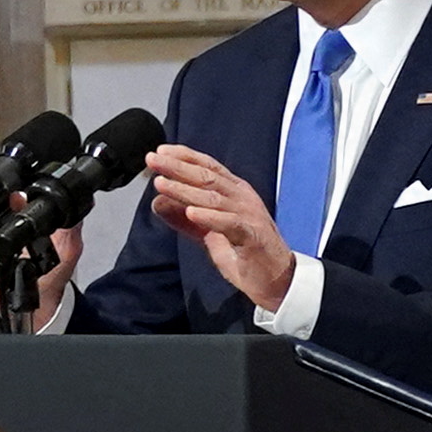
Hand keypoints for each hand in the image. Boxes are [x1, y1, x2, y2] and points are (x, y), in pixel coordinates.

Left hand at [137, 138, 293, 313]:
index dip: (185, 157)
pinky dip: (209, 217)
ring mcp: (249, 216)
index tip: (161, 151)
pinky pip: (229, 223)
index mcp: (235, 192)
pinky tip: (191, 212)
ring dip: (185, 190)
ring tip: (162, 184)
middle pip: (207, 177)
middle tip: (154, 160)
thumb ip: (184, 220)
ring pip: (213, 198)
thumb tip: (157, 203)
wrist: (278, 280)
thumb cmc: (246, 253)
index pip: (209, 167)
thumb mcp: (209, 235)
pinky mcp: (252, 236)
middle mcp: (243, 198)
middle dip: (178, 167)